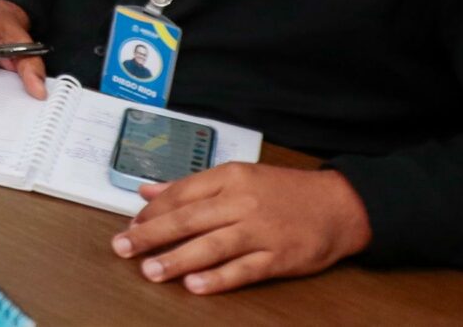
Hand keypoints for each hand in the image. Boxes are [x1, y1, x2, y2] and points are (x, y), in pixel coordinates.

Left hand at [113, 163, 371, 294]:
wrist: (339, 205)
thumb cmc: (284, 191)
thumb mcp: (238, 177)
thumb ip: (191, 186)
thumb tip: (147, 191)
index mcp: (229, 177)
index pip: (180, 194)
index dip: (151, 211)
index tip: (129, 225)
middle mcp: (241, 201)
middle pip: (188, 219)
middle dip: (151, 235)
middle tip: (123, 248)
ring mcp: (261, 230)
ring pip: (211, 245)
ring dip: (177, 259)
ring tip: (150, 271)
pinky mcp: (279, 257)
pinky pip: (244, 269)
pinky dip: (218, 278)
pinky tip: (194, 285)